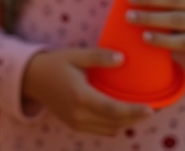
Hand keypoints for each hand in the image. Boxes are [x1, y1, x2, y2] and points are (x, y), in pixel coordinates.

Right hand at [21, 47, 151, 135]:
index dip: (133, 111)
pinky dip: (114, 124)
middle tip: (152, 108)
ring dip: (126, 122)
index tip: (150, 108)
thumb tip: (123, 59)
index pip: (112, 110)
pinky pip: (101, 130)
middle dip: (135, 118)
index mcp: (80, 97)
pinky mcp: (75, 126)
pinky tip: (122, 113)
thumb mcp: (75, 55)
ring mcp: (76, 123)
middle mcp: (79, 114)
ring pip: (110, 129)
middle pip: (115, 123)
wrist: (32, 79)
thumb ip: (98, 57)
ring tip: (140, 111)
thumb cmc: (55, 64)